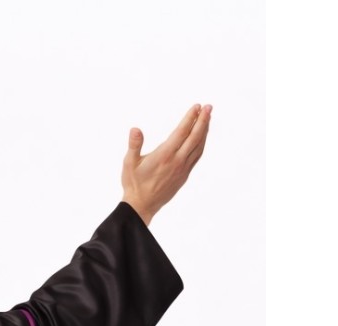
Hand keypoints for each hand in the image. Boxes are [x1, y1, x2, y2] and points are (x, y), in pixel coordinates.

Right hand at [121, 103, 211, 224]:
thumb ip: (134, 145)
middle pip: (195, 137)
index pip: (182, 132)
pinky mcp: (184, 175)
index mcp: (164, 155)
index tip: (197, 106)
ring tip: (207, 118)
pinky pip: (197, 156)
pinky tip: (202, 136)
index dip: (190, 118)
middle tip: (209, 107)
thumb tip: (135, 129)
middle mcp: (176, 161)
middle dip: (203, 120)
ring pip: (198, 146)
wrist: (142, 206)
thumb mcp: (129, 164)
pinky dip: (201, 143)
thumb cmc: (134, 184)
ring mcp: (182, 169)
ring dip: (204, 130)